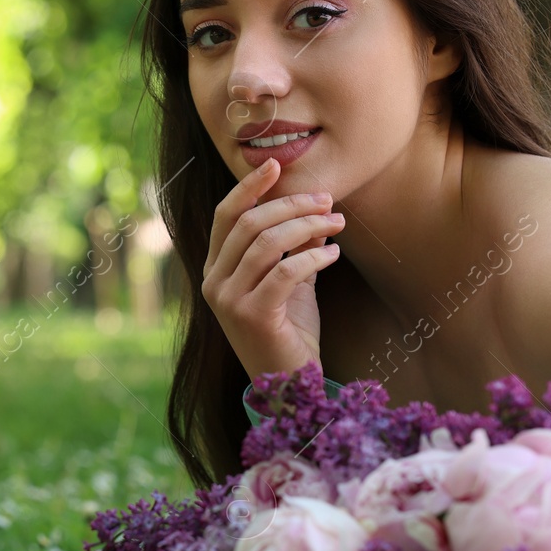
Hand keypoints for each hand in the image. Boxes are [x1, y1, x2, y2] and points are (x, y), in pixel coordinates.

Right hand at [200, 158, 344, 381]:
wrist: (290, 385)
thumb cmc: (288, 331)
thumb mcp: (290, 281)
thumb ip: (293, 246)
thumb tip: (314, 209)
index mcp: (215, 270)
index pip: (226, 216)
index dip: (250, 187)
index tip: (276, 166)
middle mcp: (214, 282)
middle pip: (248, 224)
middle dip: (292, 205)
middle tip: (327, 201)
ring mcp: (228, 300)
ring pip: (266, 243)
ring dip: (307, 226)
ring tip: (336, 223)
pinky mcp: (252, 315)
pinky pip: (284, 271)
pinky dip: (313, 257)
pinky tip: (333, 253)